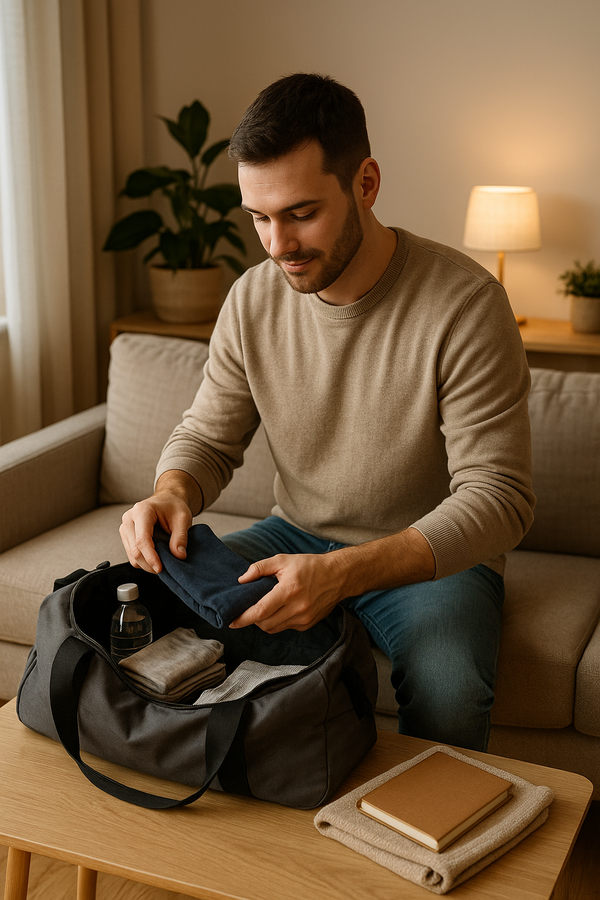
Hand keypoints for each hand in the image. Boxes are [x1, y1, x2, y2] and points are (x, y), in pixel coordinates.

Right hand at [119, 471, 200, 573]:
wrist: (167, 501)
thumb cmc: (173, 506)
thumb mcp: (183, 518)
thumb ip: (181, 537)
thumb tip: (179, 555)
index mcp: (142, 511)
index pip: (142, 539)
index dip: (150, 557)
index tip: (160, 568)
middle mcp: (129, 519)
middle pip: (135, 550)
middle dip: (150, 563)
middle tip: (166, 568)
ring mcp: (125, 528)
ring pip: (132, 556)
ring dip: (147, 564)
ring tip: (163, 560)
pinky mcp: (126, 537)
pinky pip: (133, 556)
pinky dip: (145, 561)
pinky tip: (156, 557)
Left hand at [229, 552, 345, 632]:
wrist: (338, 575)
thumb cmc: (309, 565)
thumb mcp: (283, 560)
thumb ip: (260, 568)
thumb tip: (242, 580)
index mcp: (289, 591)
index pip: (260, 611)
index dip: (243, 618)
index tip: (230, 621)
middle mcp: (297, 608)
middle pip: (264, 624)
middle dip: (252, 620)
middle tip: (246, 610)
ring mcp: (303, 619)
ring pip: (273, 629)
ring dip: (263, 622)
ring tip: (262, 609)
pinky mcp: (307, 625)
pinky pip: (285, 628)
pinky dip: (277, 622)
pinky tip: (279, 610)